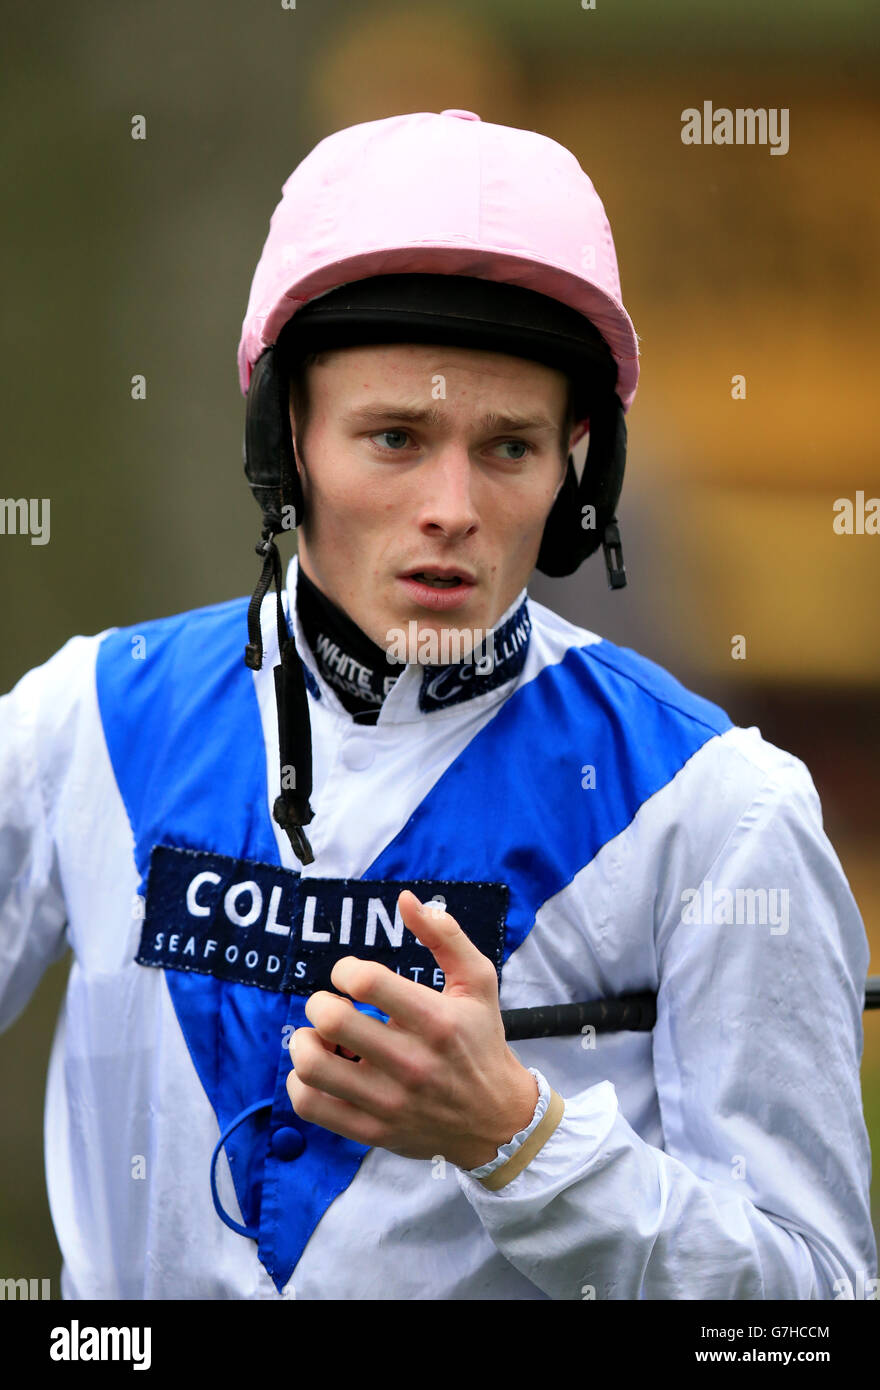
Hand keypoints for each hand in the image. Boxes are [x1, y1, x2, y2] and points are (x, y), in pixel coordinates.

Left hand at [286, 890, 538, 1169]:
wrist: (498, 1120)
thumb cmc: (482, 1041)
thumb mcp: (478, 982)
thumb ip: (445, 935)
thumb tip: (406, 899)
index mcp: (435, 1020)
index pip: (365, 981)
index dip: (345, 970)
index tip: (351, 978)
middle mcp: (411, 1063)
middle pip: (331, 1020)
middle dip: (320, 1003)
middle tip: (334, 1006)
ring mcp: (389, 1102)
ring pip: (312, 1066)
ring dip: (304, 1042)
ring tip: (323, 1038)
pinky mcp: (372, 1131)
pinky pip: (310, 1105)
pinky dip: (300, 1082)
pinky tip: (321, 1068)